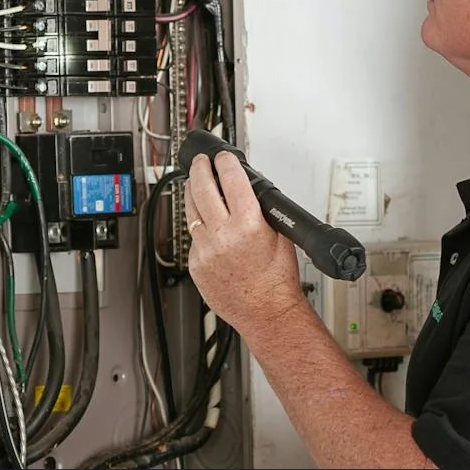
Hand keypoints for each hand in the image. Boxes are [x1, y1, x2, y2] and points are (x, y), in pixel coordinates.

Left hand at [184, 150, 308, 334]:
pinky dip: (197, 226)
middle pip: (202, 189)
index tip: (222, 157)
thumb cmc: (276, 280)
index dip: (225, 163)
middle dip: (200, 169)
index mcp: (248, 225)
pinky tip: (203, 221)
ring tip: (194, 183)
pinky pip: (192, 237)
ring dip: (191, 192)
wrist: (266, 312)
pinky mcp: (195, 264)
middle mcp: (223, 236)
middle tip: (201, 163)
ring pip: (190, 210)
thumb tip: (247, 192)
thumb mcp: (280, 235)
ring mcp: (205, 250)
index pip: (231, 180)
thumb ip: (261, 212)